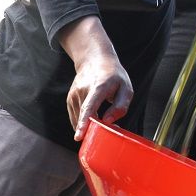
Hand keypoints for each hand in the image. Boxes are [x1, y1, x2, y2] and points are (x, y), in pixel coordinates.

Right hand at [58, 16, 132, 140]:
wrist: (94, 60)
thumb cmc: (113, 76)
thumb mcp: (126, 88)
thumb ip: (120, 106)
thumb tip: (108, 122)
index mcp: (98, 87)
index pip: (89, 107)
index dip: (84, 123)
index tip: (79, 136)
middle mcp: (82, 90)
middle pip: (84, 117)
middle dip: (95, 129)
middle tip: (110, 128)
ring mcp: (74, 95)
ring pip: (79, 120)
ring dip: (90, 126)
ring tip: (103, 118)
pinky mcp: (69, 100)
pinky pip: (75, 118)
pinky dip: (84, 123)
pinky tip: (93, 118)